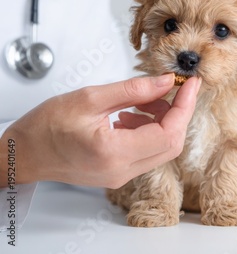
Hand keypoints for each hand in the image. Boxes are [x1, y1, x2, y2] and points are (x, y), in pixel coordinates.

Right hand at [0, 74, 200, 188]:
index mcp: (114, 152)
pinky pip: (147, 152)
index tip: (191, 84)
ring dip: (163, 120)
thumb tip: (166, 82)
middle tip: (175, 89)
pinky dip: (150, 129)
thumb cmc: (46, 126)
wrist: (25, 153)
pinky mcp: (119, 173)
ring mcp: (121, 175)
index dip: (185, 107)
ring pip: (162, 148)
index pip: (168, 133)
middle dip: (179, 113)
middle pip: (171, 144)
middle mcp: (121, 170)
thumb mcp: (90, 97)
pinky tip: (133, 114)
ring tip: (144, 100)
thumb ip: (133, 90)